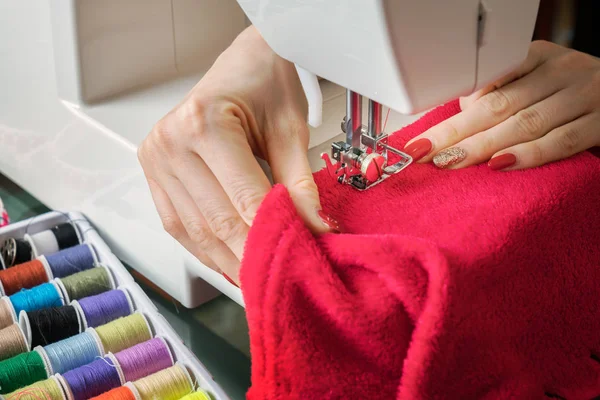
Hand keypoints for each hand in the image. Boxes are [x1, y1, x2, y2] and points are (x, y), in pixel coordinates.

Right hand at [138, 27, 335, 284]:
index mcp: (203, 122)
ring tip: (255, 281)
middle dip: (251, 257)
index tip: (301, 258)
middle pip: (216, 221)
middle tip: (280, 280)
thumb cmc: (265, 84)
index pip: (244, 199)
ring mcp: (156, 158)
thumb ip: (300, 184)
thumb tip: (312, 229)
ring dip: (226, 261)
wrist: (242, 64)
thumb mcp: (290, 130)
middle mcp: (171, 141)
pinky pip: (178, 224)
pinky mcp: (153, 172)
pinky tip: (227, 262)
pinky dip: (204, 249)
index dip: (274, 236)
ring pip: (194, 230)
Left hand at [403, 41, 599, 169]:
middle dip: (456, 133)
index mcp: (538, 57)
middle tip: (425, 154)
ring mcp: (583, 95)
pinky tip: (500, 164)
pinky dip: (529, 154)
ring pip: (524, 123)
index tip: (423, 139)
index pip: (488, 82)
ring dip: (482, 146)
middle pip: (498, 106)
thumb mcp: (538, 82)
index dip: (452, 113)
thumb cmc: (571, 94)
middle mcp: (560, 71)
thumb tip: (460, 116)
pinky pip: (561, 141)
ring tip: (450, 163)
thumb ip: (503, 94)